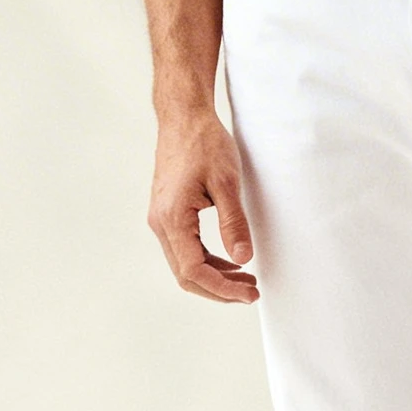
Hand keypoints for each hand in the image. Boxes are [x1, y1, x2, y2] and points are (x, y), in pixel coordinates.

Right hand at [148, 113, 258, 302]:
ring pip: (183, 263)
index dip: (222, 288)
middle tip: (251, 292)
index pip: (194, 270)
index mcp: (172, 217)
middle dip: (219, 289)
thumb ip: (234, 223)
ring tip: (246, 279)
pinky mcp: (167, 213)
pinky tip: (230, 260)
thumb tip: (243, 259)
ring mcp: (160, 218)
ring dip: (214, 276)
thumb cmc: (204, 143)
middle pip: (185, 274)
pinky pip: (184, 248)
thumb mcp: (227, 183)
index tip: (249, 293)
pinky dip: (206, 260)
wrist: (184, 117)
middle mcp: (160, 222)